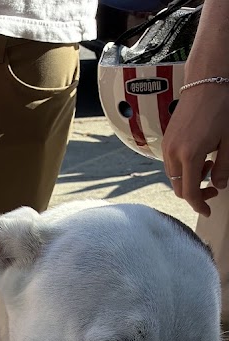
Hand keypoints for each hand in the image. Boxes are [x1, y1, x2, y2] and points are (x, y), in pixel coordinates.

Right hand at [163, 85, 228, 215]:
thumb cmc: (221, 106)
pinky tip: (198, 157)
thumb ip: (224, 168)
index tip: (207, 210)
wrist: (207, 81)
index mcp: (190, 154)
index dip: (199, 204)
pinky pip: (171, 164)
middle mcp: (174, 153)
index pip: (189, 192)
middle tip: (213, 188)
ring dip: (190, 179)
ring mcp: (167, 146)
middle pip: (179, 188)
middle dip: (195, 193)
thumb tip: (219, 185)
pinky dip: (184, 168)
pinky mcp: (167, 140)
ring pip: (174, 177)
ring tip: (208, 166)